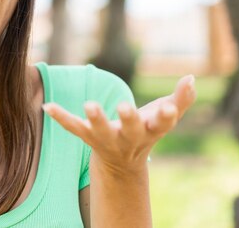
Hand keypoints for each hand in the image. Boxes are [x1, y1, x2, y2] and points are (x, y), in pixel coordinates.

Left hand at [42, 75, 195, 168]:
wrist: (123, 161)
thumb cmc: (147, 129)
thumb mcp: (165, 116)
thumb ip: (181, 99)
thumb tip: (192, 77)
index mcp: (151, 131)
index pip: (162, 125)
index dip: (166, 117)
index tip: (167, 108)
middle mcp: (129, 137)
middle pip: (131, 130)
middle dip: (129, 119)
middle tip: (124, 107)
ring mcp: (107, 139)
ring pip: (100, 131)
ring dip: (96, 119)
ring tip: (90, 104)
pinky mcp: (87, 136)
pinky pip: (73, 128)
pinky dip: (61, 117)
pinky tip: (47, 106)